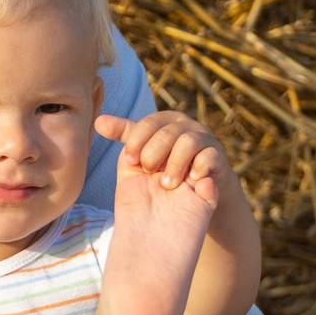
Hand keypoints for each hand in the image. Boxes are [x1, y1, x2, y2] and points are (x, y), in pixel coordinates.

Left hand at [95, 111, 226, 193]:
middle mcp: (185, 125)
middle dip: (154, 154)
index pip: (146, 124)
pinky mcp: (218, 157)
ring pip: (188, 141)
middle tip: (148, 173)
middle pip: (167, 132)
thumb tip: (98, 122)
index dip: (136, 142)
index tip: (130, 162)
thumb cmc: (162, 168)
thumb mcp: (142, 152)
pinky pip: (211, 156)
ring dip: (175, 164)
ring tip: (167, 184)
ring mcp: (203, 139)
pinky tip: (189, 181)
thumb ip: (124, 136)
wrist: (192, 193)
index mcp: (164, 121)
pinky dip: (199, 167)